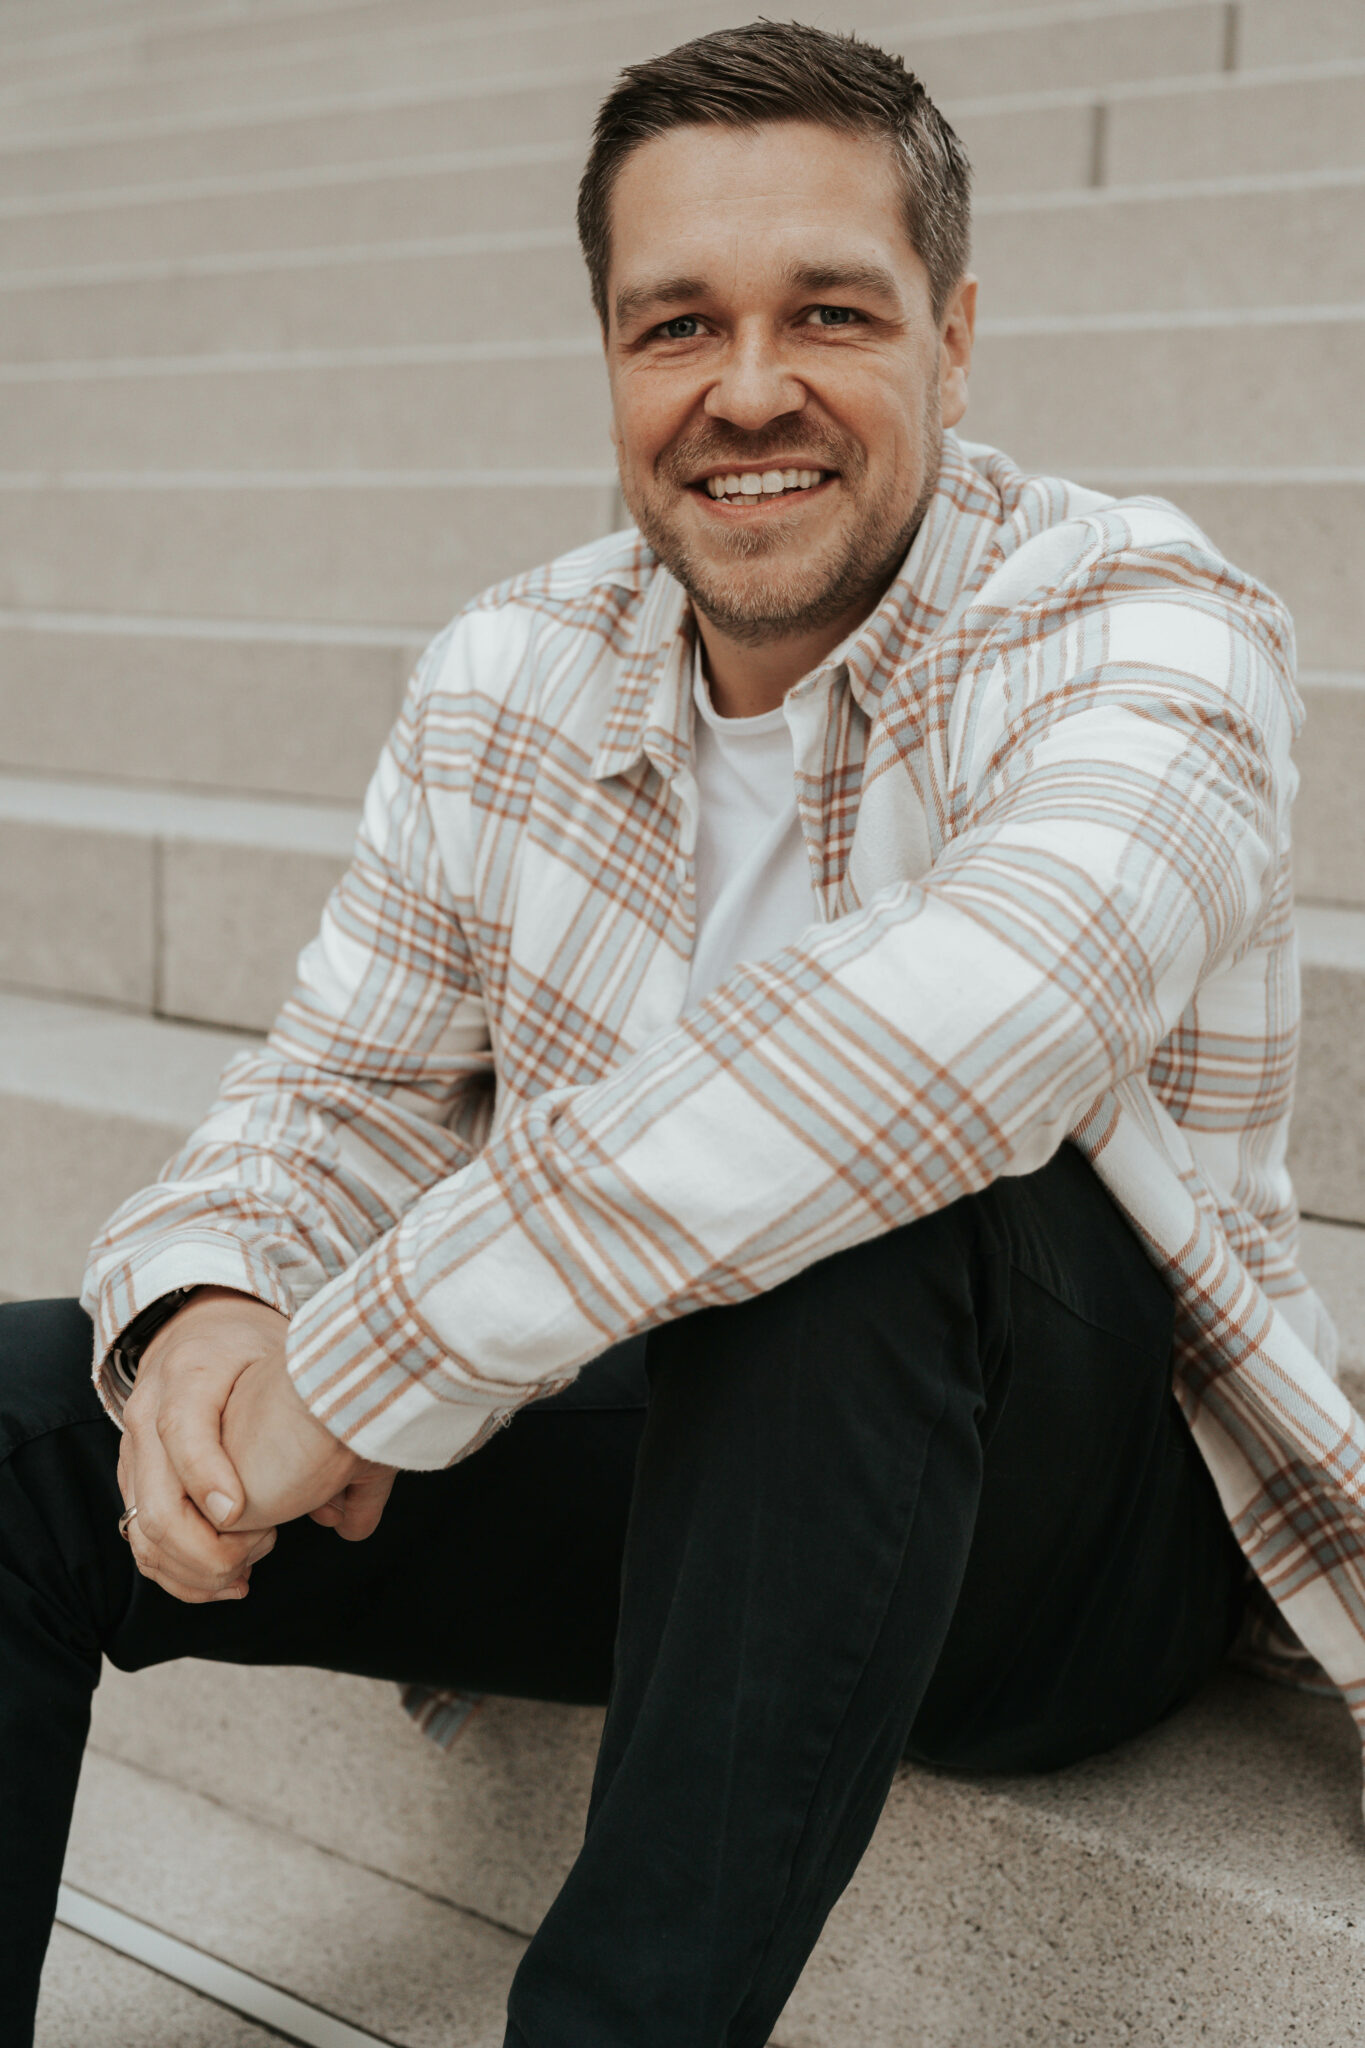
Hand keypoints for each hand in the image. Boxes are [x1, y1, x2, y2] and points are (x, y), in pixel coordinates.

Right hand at [118, 1287, 394, 1604]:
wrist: (198, 1328)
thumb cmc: (252, 1346)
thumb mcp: (285, 1354)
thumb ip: (316, 1410)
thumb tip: (348, 1485)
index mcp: (189, 1374)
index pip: (182, 1429)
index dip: (208, 1477)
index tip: (241, 1515)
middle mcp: (148, 1413)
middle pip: (158, 1503)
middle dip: (208, 1549)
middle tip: (263, 1548)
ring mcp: (133, 1450)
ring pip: (144, 1533)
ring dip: (194, 1570)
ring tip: (244, 1576)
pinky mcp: (134, 1479)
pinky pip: (141, 1540)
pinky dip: (178, 1572)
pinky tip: (224, 1579)